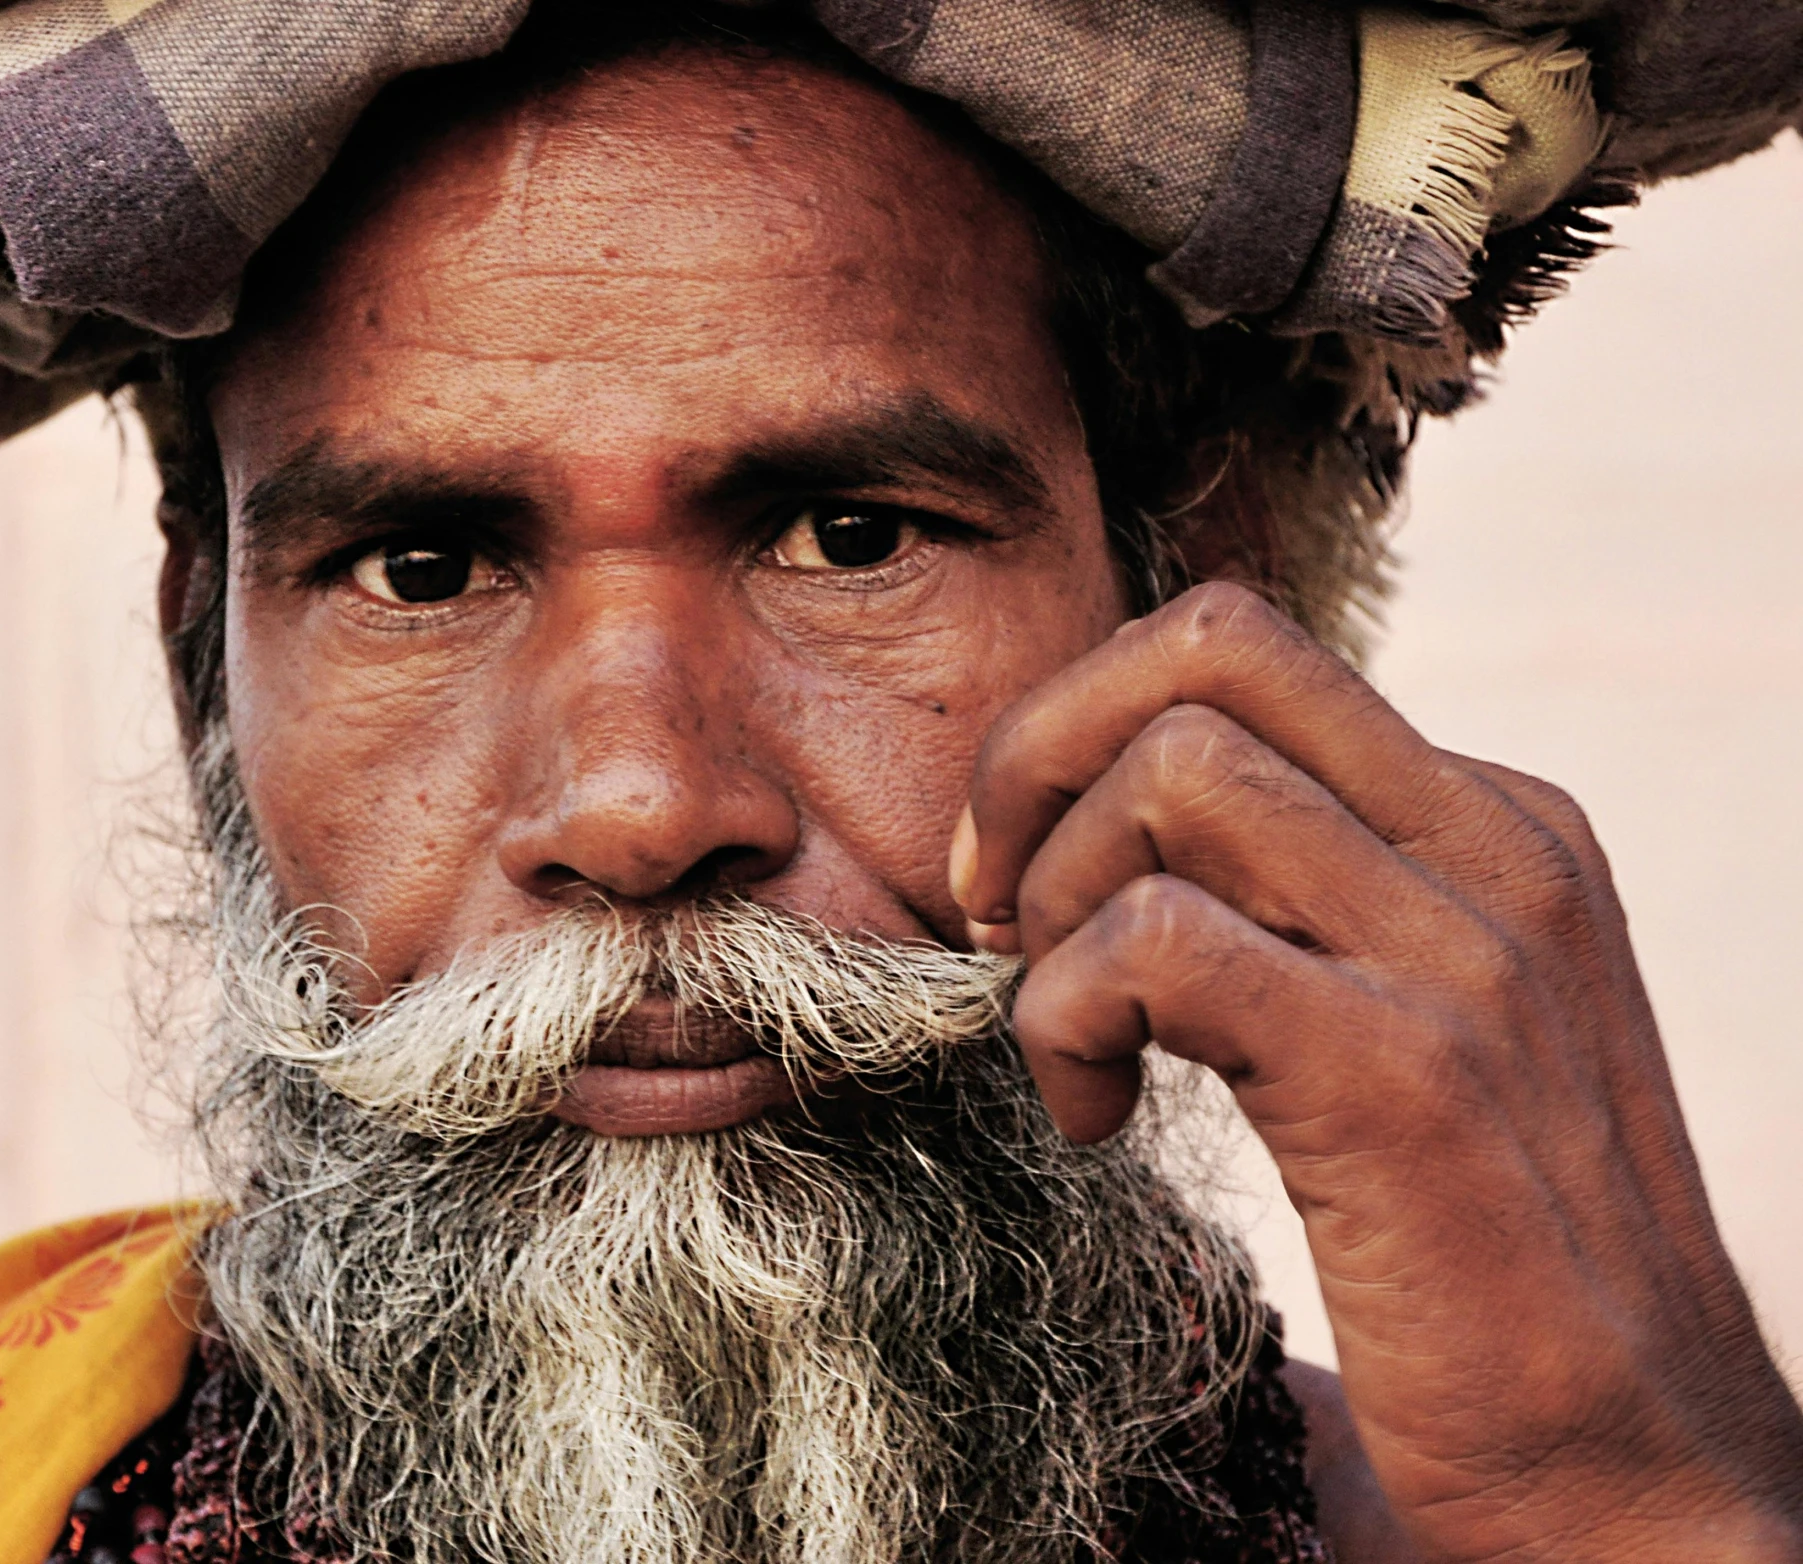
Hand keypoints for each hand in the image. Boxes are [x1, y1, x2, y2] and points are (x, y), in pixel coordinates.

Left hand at [948, 583, 1802, 1560]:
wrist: (1635, 1474)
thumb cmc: (1490, 1263)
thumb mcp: (1418, 1024)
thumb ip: (1307, 904)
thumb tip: (1112, 837)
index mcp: (1500, 826)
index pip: (1246, 654)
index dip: (1086, 730)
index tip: (1027, 869)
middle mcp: (1497, 854)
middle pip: (1208, 646)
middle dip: (1038, 752)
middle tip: (997, 906)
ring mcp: (1462, 954)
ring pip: (1170, 771)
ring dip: (1056, 902)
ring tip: (1069, 1036)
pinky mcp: (1399, 1072)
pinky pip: (1154, 943)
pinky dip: (1064, 1019)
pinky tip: (1094, 1115)